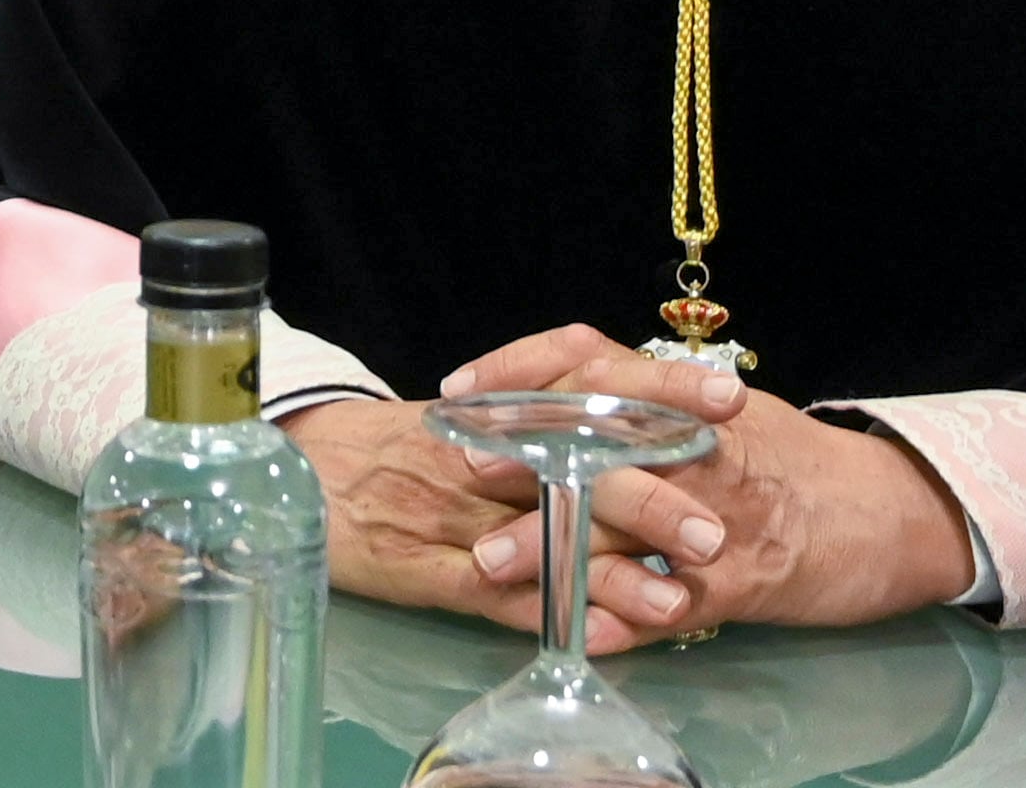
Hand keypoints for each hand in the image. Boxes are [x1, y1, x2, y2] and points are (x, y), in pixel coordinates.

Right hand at [280, 390, 693, 650]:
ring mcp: (459, 513)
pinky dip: (549, 615)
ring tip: (675, 600)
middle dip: (654, 497)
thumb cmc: (389, 442)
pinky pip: (499, 597)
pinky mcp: (428, 568)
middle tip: (717, 529)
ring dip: (615, 572)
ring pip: (548, 540)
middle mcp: (486, 452)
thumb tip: (629, 415)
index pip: (592, 386)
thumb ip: (537, 413)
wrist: (294, 464)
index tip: (730, 398)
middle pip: (579, 466)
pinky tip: (598, 639)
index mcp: (501, 405)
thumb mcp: (465, 412)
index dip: (661, 390)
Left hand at [443, 326, 975, 636]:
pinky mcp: (747, 581)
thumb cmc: (788, 460)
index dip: (521, 368)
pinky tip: (577, 630)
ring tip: (494, 565)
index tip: (462, 389)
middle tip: (468, 470)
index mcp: (685, 397)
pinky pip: (675, 600)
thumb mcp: (714, 409)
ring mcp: (723, 513)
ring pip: (629, 520)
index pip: (591, 357)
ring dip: (557, 544)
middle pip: (601, 435)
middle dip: (529, 452)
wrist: (891, 513)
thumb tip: (548, 392)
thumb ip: (640, 397)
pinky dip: (625, 616)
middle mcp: (700, 444)